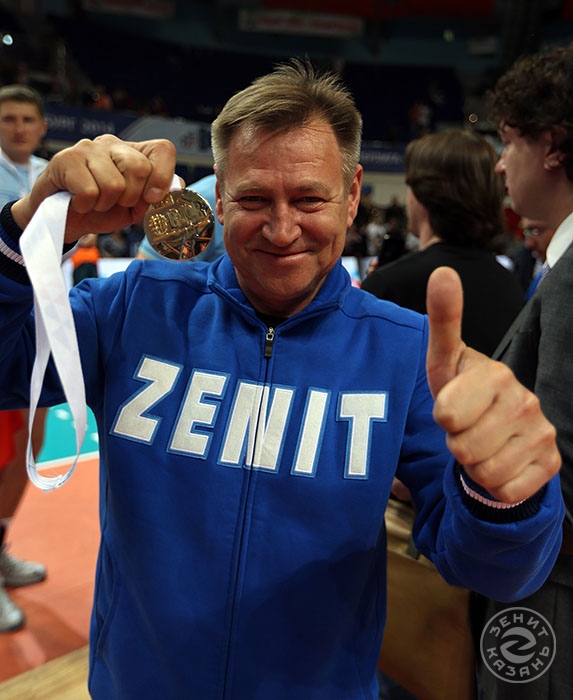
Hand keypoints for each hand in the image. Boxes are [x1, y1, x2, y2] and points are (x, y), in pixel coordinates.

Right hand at [11, 134, 177, 242]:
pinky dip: (86, 206)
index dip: (162, 176)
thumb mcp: (136, 208)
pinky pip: (90, 192)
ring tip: (94, 202)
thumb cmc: (101, 211)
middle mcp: (113, 143)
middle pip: (139, 168)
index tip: (152, 199)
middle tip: (115, 203)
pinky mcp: (65, 158)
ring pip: (114, 184)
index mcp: (135, 152)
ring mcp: (88, 147)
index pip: (163, 149)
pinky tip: (78, 201)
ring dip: (105, 204)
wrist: (63, 220)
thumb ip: (158, 198)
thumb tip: (178, 188)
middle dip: (131, 198)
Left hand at [425, 266, 560, 503]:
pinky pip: (503, 491)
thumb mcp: (445, 359)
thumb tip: (442, 271)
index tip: (451, 406)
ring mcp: (543, 436)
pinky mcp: (549, 466)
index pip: (446, 416)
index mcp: (497, 375)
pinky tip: (499, 460)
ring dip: (473, 465)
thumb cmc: (462, 391)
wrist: (494, 428)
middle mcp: (526, 402)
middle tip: (465, 428)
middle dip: (455, 443)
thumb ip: (444, 320)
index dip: (441, 417)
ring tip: (480, 443)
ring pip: (483, 473)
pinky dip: (493, 484)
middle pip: (463, 449)